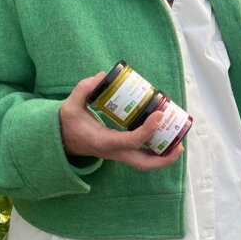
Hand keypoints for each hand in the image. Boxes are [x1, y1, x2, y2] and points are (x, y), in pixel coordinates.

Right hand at [59, 72, 183, 170]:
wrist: (61, 141)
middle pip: (141, 164)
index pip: (128, 141)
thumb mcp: (69, 105)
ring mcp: (118, 154)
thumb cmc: (68, 123)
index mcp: (102, 142)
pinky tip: (166, 138)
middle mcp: (112, 152)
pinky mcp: (121, 152)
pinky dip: (156, 151)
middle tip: (179, 145)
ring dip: (163, 157)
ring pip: (143, 163)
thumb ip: (83, 89)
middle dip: (163, 159)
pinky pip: (141, 156)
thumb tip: (102, 76)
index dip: (146, 131)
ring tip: (178, 143)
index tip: (160, 115)